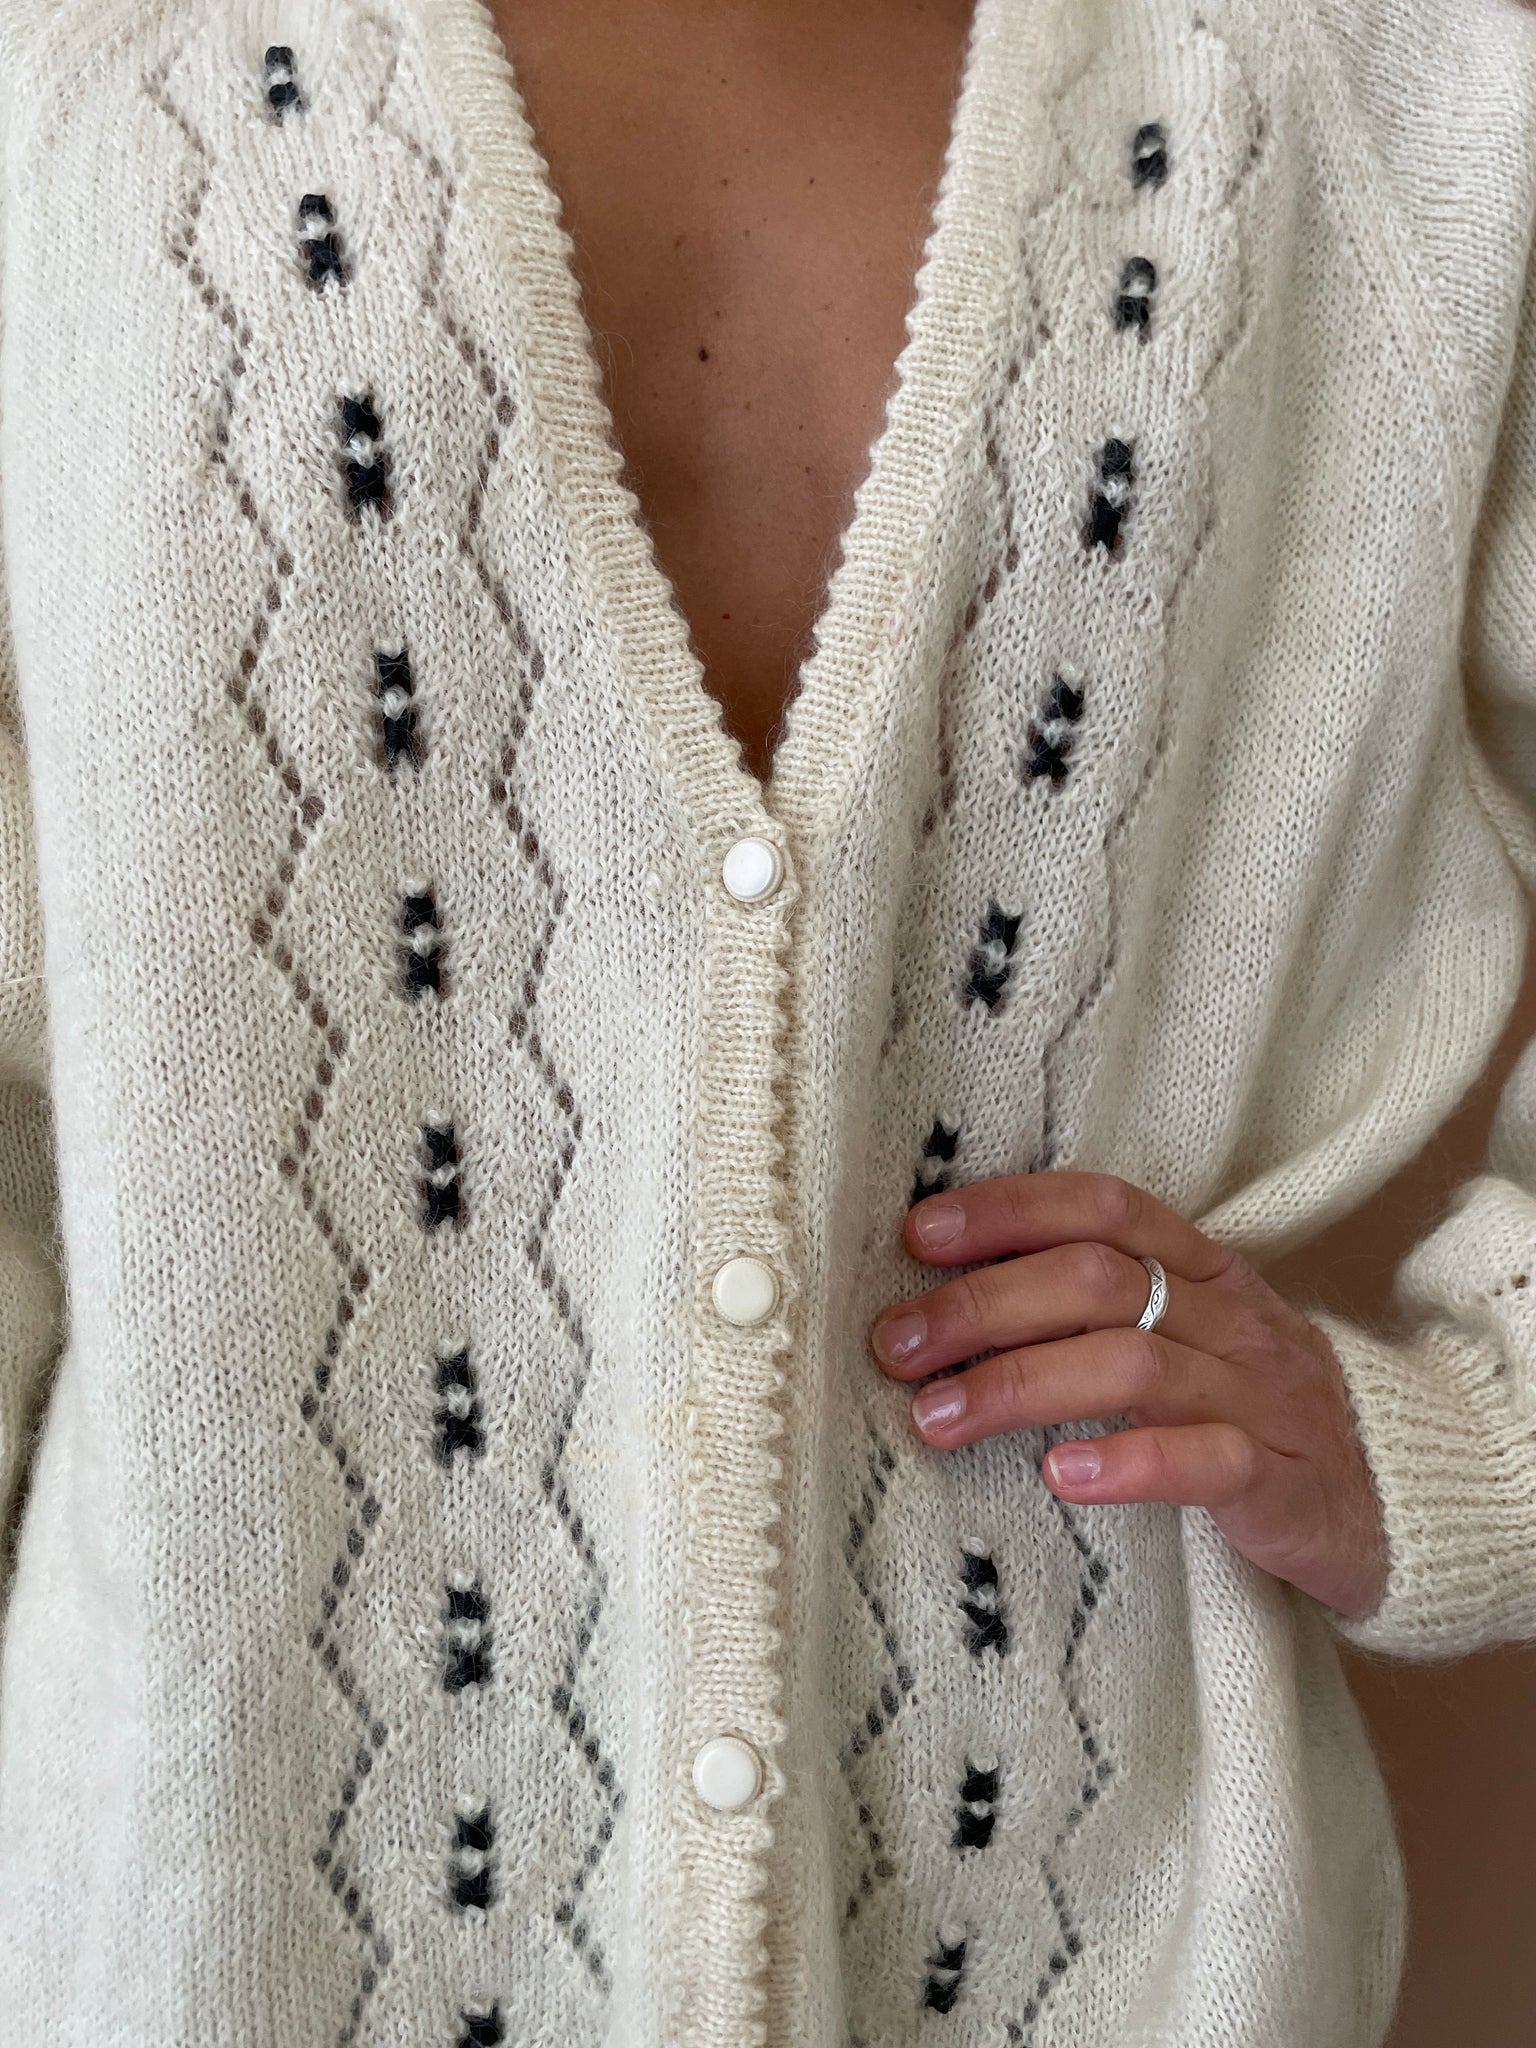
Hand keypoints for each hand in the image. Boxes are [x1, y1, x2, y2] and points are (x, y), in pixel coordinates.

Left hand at [866, 1170, 1388, 1622]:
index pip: (1102, 1207)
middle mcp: (1225, 1316)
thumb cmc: (1247, 1403)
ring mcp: (1254, 1394)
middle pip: (1096, 1281)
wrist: (1387, 1489)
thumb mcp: (1184, 1330)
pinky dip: (1127, 1463)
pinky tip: (1061, 1477)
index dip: (1010, 1209)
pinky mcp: (1277, 1479)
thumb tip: (944, 1292)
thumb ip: (1092, 1304)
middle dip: (982, 1306)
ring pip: (1132, 1364)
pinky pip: (1204, 1461)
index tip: (918, 1234)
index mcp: (1199, 1267)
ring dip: (1020, 1384)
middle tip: (896, 1345)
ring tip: (937, 1417)